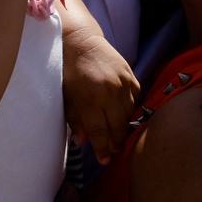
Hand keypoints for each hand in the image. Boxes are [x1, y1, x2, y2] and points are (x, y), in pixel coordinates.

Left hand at [61, 25, 139, 165]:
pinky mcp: (130, 75)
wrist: (80, 41)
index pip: (99, 131)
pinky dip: (130, 109)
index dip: (102, 148)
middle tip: (114, 151)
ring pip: (129, 114)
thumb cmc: (68, 70)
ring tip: (119, 136)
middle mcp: (109, 91)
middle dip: (116, 142)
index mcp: (90, 98)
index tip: (104, 160)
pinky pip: (135, 99)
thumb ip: (75, 119)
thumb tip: (82, 142)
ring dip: (124, 127)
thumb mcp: (66, 96)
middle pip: (118, 126)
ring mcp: (123, 82)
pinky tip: (124, 115)